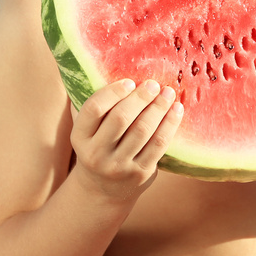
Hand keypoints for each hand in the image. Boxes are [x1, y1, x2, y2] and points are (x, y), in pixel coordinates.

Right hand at [68, 78, 183, 201]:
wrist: (103, 189)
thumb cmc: (99, 145)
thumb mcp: (88, 130)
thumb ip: (96, 106)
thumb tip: (109, 66)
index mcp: (79, 138)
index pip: (93, 109)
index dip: (112, 92)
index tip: (130, 82)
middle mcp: (96, 154)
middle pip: (121, 119)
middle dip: (140, 98)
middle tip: (154, 84)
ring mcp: (118, 166)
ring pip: (143, 130)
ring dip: (159, 107)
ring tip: (168, 92)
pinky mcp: (140, 173)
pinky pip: (159, 144)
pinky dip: (170, 123)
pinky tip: (176, 109)